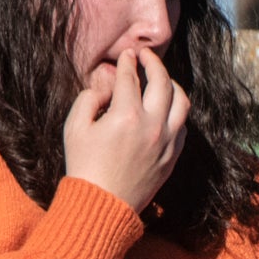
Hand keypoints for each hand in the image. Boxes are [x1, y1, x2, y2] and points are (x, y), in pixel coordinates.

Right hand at [61, 45, 188, 214]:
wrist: (103, 204)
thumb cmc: (84, 165)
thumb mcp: (75, 126)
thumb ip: (90, 97)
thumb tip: (108, 84)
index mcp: (126, 115)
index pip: (131, 78)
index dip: (128, 61)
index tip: (127, 54)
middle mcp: (153, 126)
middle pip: (163, 82)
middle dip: (154, 63)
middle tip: (146, 56)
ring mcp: (167, 142)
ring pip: (182, 102)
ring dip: (173, 85)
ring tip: (161, 79)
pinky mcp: (172, 156)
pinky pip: (183, 126)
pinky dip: (177, 111)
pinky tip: (166, 108)